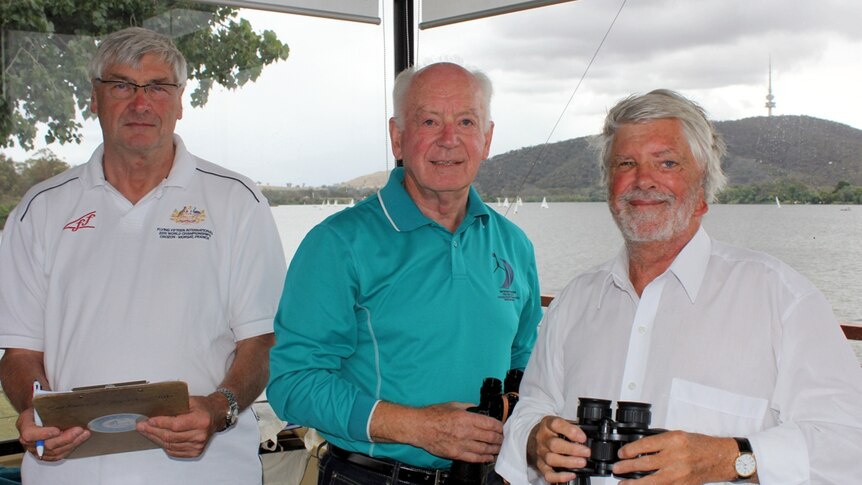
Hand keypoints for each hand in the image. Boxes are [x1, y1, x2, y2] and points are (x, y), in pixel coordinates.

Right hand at [17, 407, 89, 460]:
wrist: (37, 417)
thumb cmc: (39, 410)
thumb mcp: (39, 405)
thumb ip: (48, 406)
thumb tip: (66, 401)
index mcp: (25, 427)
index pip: (30, 435)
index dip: (44, 434)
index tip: (57, 430)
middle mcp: (29, 442)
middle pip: (47, 445)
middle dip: (66, 438)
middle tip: (79, 430)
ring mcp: (38, 451)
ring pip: (56, 452)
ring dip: (72, 443)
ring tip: (84, 434)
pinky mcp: (47, 455)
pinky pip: (59, 455)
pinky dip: (71, 447)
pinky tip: (80, 439)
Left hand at [136, 395, 223, 457]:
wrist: (217, 416)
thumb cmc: (203, 406)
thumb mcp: (191, 400)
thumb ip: (175, 405)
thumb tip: (155, 410)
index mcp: (201, 420)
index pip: (176, 425)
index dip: (161, 423)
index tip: (149, 420)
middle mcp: (201, 435)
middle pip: (171, 437)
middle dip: (153, 431)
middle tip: (141, 426)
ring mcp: (198, 446)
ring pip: (170, 445)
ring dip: (156, 439)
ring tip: (146, 432)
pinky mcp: (195, 452)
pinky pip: (174, 451)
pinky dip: (164, 445)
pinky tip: (157, 438)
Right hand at [411, 402, 503, 461]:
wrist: (419, 427)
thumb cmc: (433, 415)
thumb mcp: (452, 405)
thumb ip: (467, 407)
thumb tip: (476, 408)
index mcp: (466, 418)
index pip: (490, 423)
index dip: (499, 426)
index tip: (502, 428)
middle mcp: (466, 431)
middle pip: (490, 437)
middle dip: (499, 439)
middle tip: (503, 439)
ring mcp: (461, 444)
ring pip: (484, 449)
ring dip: (494, 449)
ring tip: (499, 448)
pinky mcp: (456, 454)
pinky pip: (474, 458)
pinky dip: (484, 458)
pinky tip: (489, 457)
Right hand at [527, 416, 589, 483]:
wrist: (535, 437)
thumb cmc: (551, 431)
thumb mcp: (560, 423)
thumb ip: (572, 428)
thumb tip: (585, 437)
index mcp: (547, 424)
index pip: (556, 424)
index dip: (570, 431)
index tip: (582, 438)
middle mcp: (542, 438)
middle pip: (554, 444)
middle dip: (572, 449)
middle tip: (586, 452)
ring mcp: (541, 453)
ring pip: (551, 459)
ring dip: (568, 462)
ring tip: (582, 462)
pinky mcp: (541, 465)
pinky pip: (548, 474)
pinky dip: (560, 477)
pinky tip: (571, 475)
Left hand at [613, 431, 738, 483]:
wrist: (720, 458)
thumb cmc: (700, 445)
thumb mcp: (677, 436)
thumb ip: (659, 442)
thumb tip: (638, 449)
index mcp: (673, 440)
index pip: (645, 445)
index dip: (629, 450)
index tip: (621, 453)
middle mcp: (676, 457)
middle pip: (645, 463)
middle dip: (627, 467)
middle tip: (616, 468)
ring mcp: (679, 473)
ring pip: (651, 481)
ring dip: (634, 484)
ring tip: (622, 483)